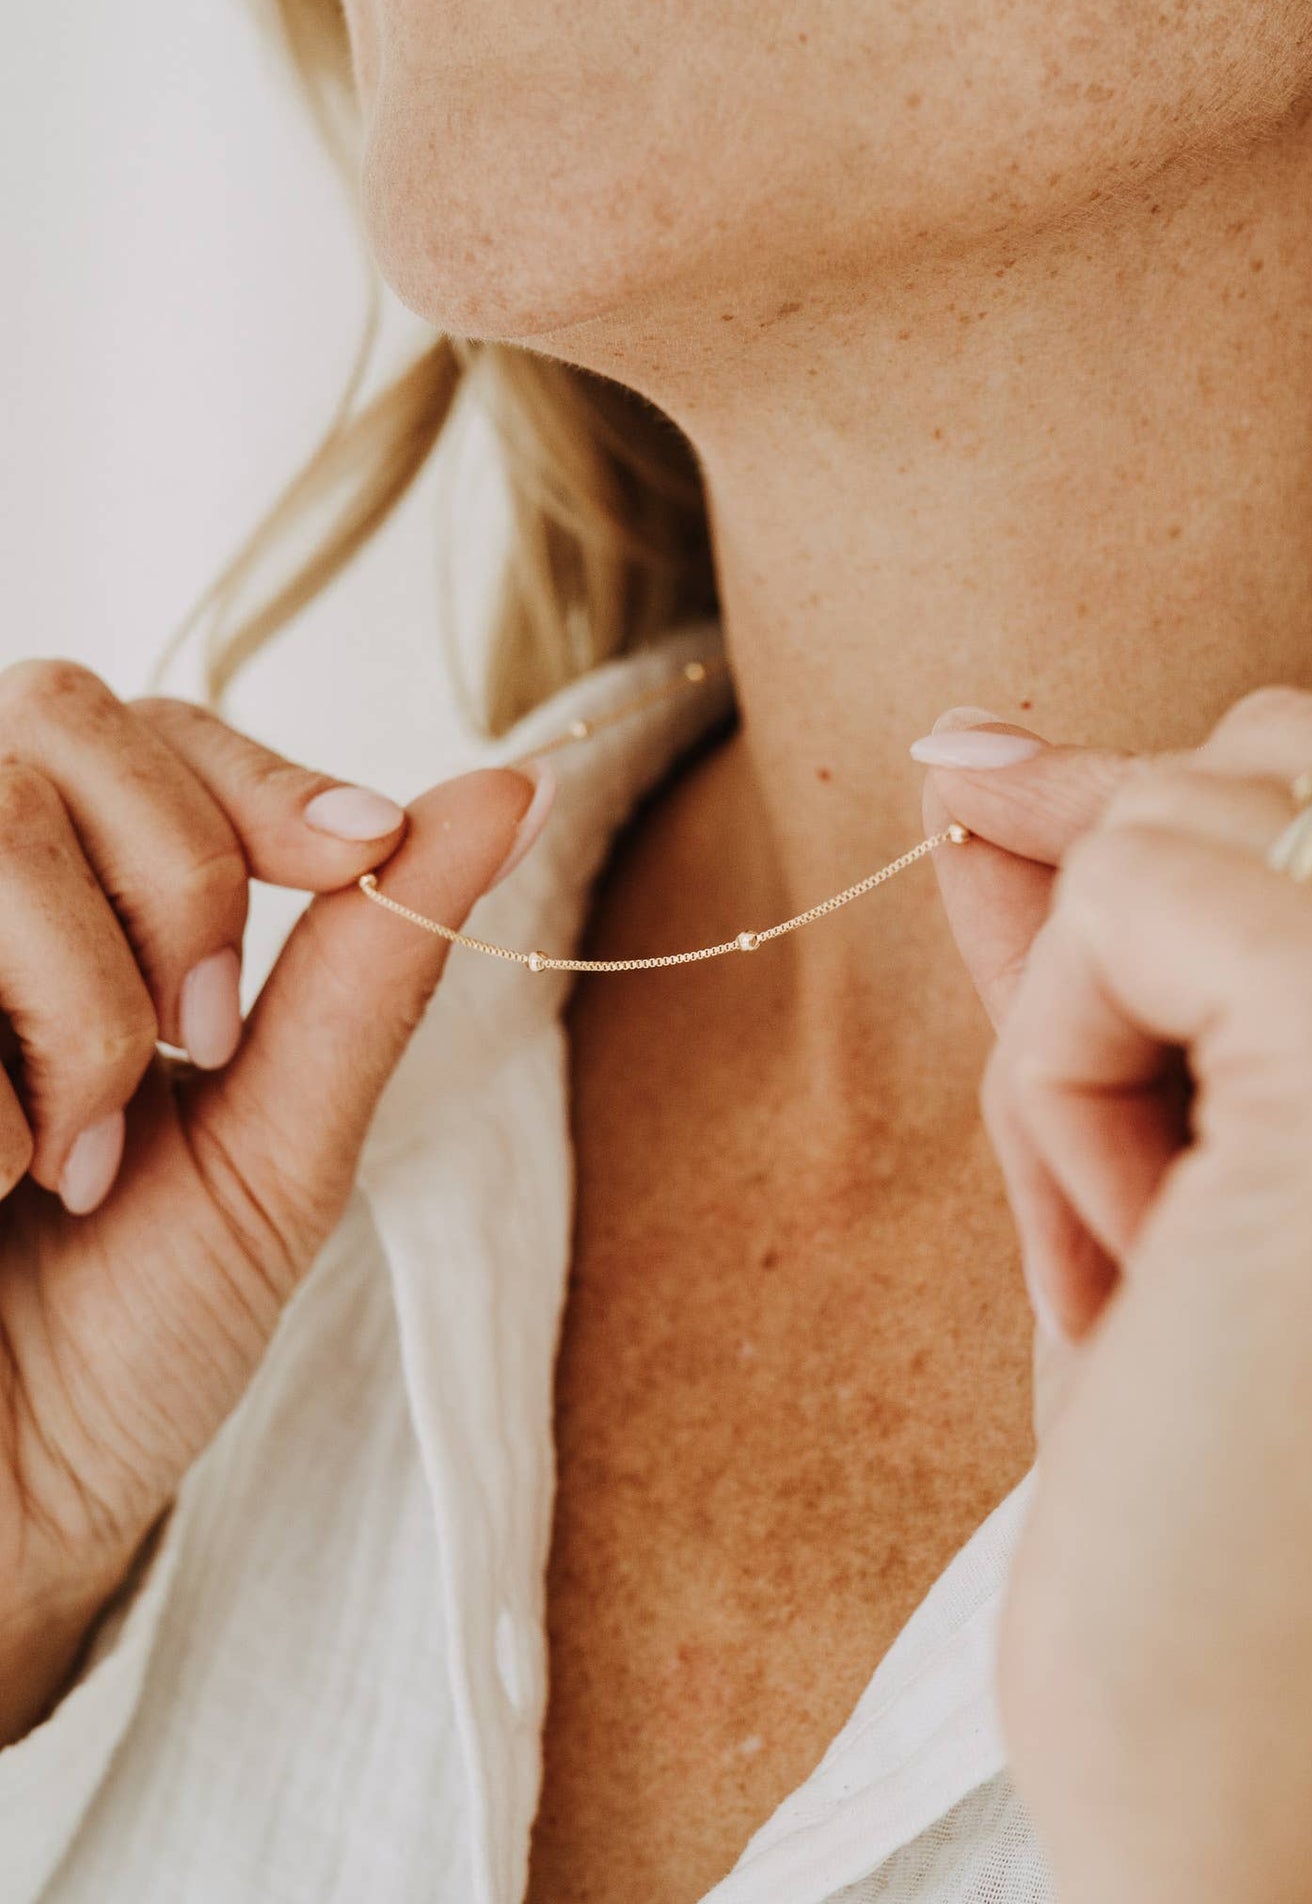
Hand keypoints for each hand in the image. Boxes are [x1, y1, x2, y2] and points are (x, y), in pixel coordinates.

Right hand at [0, 660, 548, 1741]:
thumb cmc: (135, 1331)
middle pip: (58, 715)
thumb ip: (370, 957)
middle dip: (169, 886)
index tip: (356, 861)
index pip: (156, 724)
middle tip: (190, 1053)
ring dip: (71, 1006)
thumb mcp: (278, 1141)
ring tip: (66, 1161)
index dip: (257, 776)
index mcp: (80, 909)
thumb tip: (517, 780)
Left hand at [918, 686, 1311, 1902]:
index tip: (986, 785)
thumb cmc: (1206, 1497)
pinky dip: (1060, 1087)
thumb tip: (978, 753)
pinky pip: (1116, 910)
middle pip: (1271, 756)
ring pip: (1173, 822)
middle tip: (1143, 1184)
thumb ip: (1101, 949)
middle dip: (1130, 910)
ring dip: (1090, 1038)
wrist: (1238, 1786)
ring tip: (1161, 1269)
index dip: (1168, 803)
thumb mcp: (1161, 1169)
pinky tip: (1139, 1279)